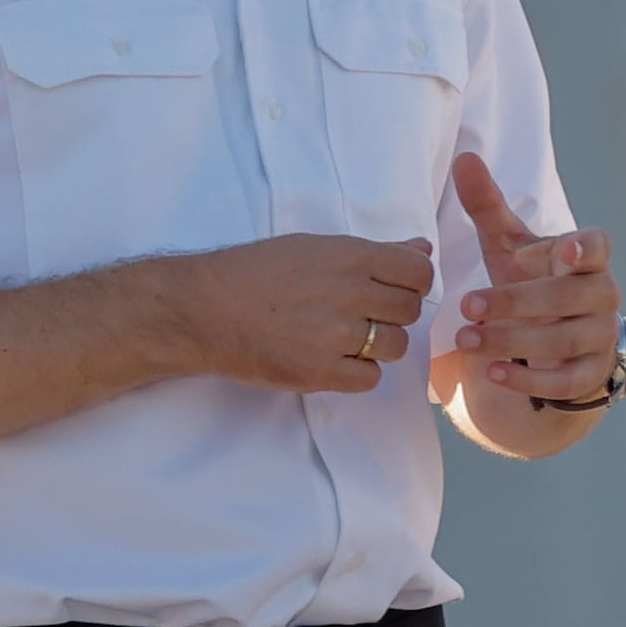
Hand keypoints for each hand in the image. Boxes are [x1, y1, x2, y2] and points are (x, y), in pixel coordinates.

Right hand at [164, 233, 439, 393]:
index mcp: (349, 257)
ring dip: (378, 346)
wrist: (202, 308)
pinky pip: (370, 379)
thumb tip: (423, 248)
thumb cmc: (256, 272)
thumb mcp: (315, 247)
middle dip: (392, 315)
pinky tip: (333, 359)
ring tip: (344, 338)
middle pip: (410, 311)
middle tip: (362, 315)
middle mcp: (347, 294)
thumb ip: (375, 251)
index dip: (413, 283)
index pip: (419, 272)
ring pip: (396, 346)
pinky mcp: (319, 371)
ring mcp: (334, 335)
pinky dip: (357, 372)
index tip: (394, 289)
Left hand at [449, 153, 620, 401]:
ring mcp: (600, 336)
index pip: (598, 247)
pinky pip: (566, 380)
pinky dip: (529, 380)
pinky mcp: (590, 373)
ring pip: (565, 340)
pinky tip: (492, 373)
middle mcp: (601, 294)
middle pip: (570, 297)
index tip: (561, 253)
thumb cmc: (531, 281)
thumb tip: (464, 158)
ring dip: (512, 340)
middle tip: (467, 305)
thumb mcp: (508, 246)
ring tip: (465, 339)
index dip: (583, 250)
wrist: (551, 342)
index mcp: (585, 258)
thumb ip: (487, 205)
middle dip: (516, 302)